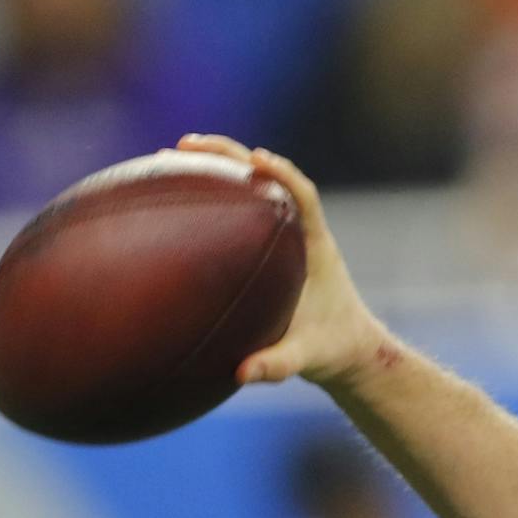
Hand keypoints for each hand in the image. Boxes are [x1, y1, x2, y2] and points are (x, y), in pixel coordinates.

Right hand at [175, 134, 390, 389]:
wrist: (347, 351)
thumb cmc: (331, 350)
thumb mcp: (307, 360)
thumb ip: (279, 365)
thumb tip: (242, 373)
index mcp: (317, 248)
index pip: (304, 196)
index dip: (282, 173)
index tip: (255, 158)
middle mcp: (300, 233)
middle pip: (268, 178)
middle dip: (230, 157)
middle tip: (186, 144)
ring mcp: (284, 237)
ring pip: (250, 190)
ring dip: (216, 169)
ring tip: (170, 155)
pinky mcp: (268, 248)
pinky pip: (237, 214)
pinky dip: (210, 201)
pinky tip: (169, 200)